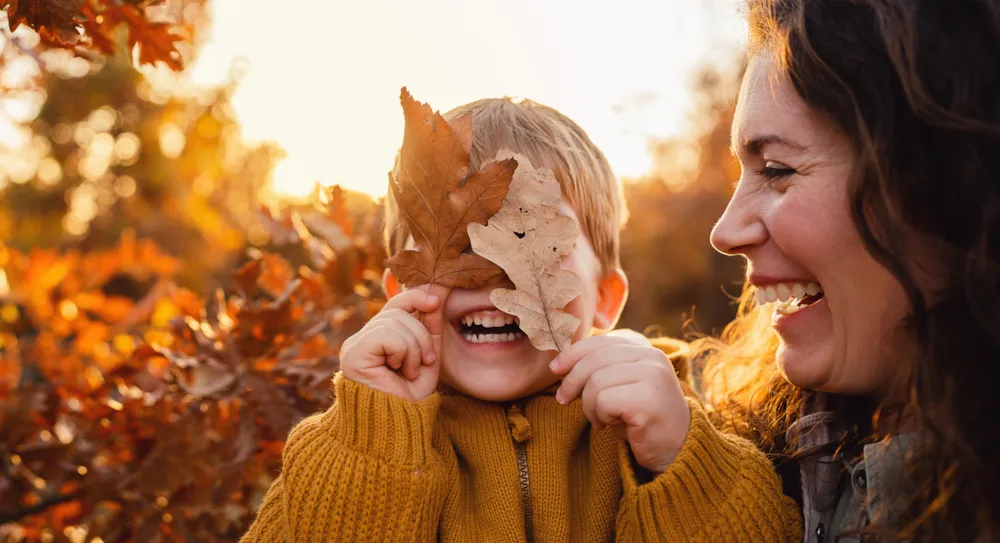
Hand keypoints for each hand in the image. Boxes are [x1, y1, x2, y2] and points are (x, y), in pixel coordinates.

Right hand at [340, 285, 448, 400]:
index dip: (415, 297)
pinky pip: (386, 334)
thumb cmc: (410, 397)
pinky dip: (401, 351)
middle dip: (421, 335)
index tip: (436, 300)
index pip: (395, 304)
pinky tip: (396, 370)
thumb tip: (435, 295)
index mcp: (378, 338)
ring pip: (394, 322)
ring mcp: (355, 345)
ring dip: (413, 348)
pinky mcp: (354, 353)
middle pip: (398, 312)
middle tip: (425, 361)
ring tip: (409, 371)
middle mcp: (362, 339)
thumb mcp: (426, 357)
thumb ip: (429, 328)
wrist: (396, 425)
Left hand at [549, 330, 690, 473]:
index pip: (601, 341)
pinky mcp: (649, 398)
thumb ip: (600, 369)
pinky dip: (600, 416)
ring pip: (596, 381)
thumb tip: (559, 363)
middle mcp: (652, 356)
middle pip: (594, 359)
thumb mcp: (620, 386)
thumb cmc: (641, 418)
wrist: (676, 450)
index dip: (573, 353)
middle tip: (563, 400)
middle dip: (572, 381)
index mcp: (645, 348)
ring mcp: (653, 375)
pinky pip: (604, 401)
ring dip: (589, 406)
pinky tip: (612, 425)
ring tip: (600, 419)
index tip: (555, 370)